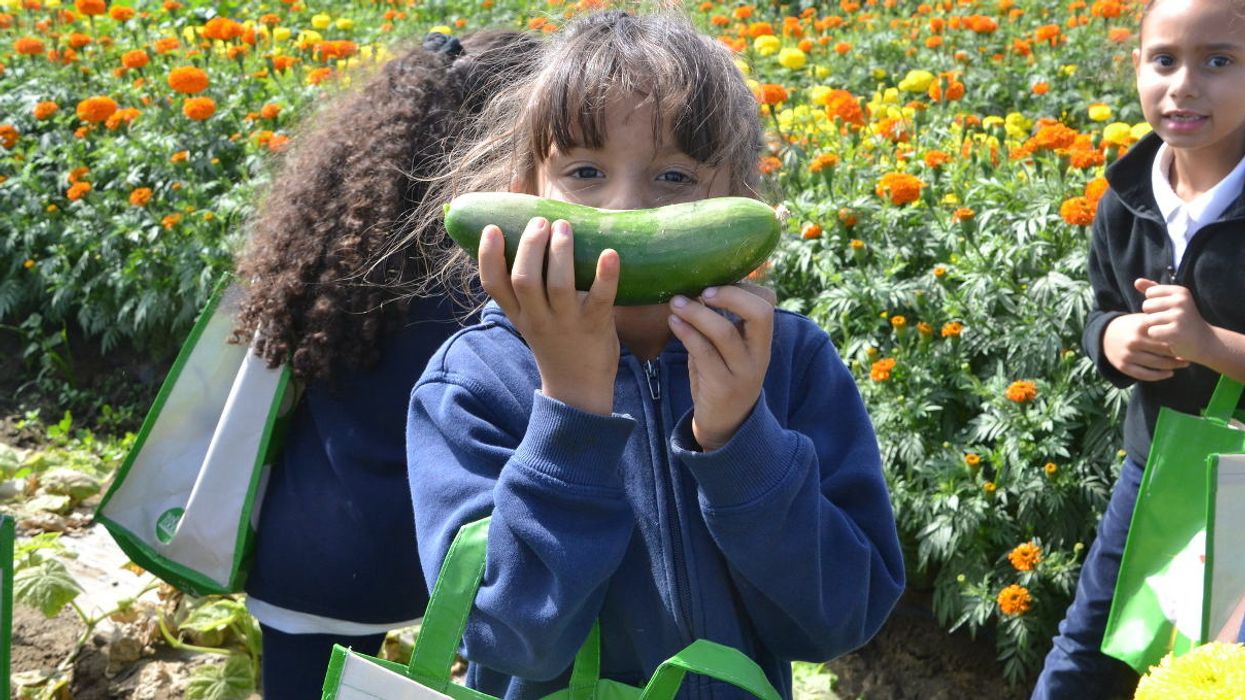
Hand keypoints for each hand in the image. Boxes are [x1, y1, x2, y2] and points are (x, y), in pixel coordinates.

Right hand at [478, 217, 619, 414]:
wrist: (578, 390)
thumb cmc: (558, 343)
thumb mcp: (531, 320)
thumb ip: (528, 290)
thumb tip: (534, 238)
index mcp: (519, 314)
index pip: (493, 285)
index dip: (488, 256)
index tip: (492, 229)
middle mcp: (538, 318)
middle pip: (524, 280)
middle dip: (530, 247)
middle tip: (541, 223)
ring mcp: (567, 323)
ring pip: (558, 285)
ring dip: (560, 253)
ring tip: (564, 228)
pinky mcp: (596, 326)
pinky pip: (601, 298)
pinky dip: (605, 274)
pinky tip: (610, 253)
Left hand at [667, 285, 773, 450]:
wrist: (725, 424)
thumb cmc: (722, 376)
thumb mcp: (728, 349)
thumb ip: (721, 322)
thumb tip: (695, 285)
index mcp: (762, 340)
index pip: (767, 304)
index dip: (744, 287)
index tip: (716, 282)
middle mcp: (759, 355)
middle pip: (759, 314)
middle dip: (730, 295)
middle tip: (702, 291)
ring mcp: (743, 372)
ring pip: (725, 333)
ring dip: (697, 313)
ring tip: (676, 303)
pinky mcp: (722, 387)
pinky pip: (704, 353)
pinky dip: (686, 333)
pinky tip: (673, 322)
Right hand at [1102, 311, 1187, 381]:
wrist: (1105, 335)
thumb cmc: (1131, 327)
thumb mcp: (1142, 320)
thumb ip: (1159, 324)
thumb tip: (1183, 332)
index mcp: (1140, 327)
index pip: (1165, 336)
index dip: (1178, 342)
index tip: (1188, 344)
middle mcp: (1133, 341)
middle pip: (1163, 351)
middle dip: (1178, 355)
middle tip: (1189, 356)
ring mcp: (1127, 355)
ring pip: (1156, 364)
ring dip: (1173, 366)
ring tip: (1183, 364)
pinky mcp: (1123, 366)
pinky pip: (1145, 375)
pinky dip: (1159, 376)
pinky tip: (1169, 373)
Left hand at [1136, 278, 1214, 365]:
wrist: (1204, 342)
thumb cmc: (1183, 320)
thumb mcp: (1172, 302)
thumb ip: (1154, 290)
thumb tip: (1136, 281)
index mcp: (1180, 291)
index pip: (1150, 293)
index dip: (1154, 304)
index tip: (1168, 311)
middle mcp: (1181, 301)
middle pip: (1146, 306)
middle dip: (1152, 316)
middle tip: (1169, 322)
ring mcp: (1179, 316)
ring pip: (1148, 320)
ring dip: (1155, 327)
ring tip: (1170, 329)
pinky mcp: (1176, 332)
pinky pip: (1152, 332)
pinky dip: (1157, 337)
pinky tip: (1170, 338)